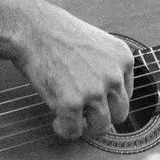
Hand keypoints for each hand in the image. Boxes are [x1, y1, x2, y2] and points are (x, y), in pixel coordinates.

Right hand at [0, 0, 138, 141]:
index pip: (126, 93)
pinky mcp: (71, 104)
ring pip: (100, 127)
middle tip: (85, 116)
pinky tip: (56, 120)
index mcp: (124, 58)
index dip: (108, 100)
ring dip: (84, 127)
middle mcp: (114, 75)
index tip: (95, 102)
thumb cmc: (57, 33)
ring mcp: (94, 91)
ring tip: (71, 119)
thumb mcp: (97, 43)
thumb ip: (106, 67)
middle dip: (101, 118)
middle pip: (119, 114)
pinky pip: (73, 131)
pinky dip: (64, 130)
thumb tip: (106, 98)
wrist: (32, 28)